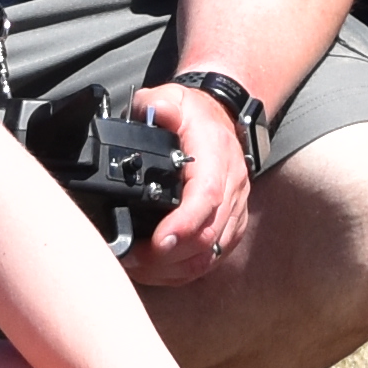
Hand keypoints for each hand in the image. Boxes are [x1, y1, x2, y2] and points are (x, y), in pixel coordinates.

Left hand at [120, 79, 257, 275]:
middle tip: (132, 259)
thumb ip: (159, 104)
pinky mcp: (233, 223)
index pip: (207, 198)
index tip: (157, 242)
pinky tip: (159, 269)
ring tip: (139, 267)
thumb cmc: (193, 113)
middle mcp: (232, 186)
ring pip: (212, 254)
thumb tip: (153, 110)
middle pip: (208, 236)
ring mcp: (235, 208)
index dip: (184, 225)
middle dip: (168, 256)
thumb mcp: (173, 97)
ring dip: (174, 268)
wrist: (221, 117)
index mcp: (216, 157)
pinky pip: (215, 257)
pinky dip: (185, 269)